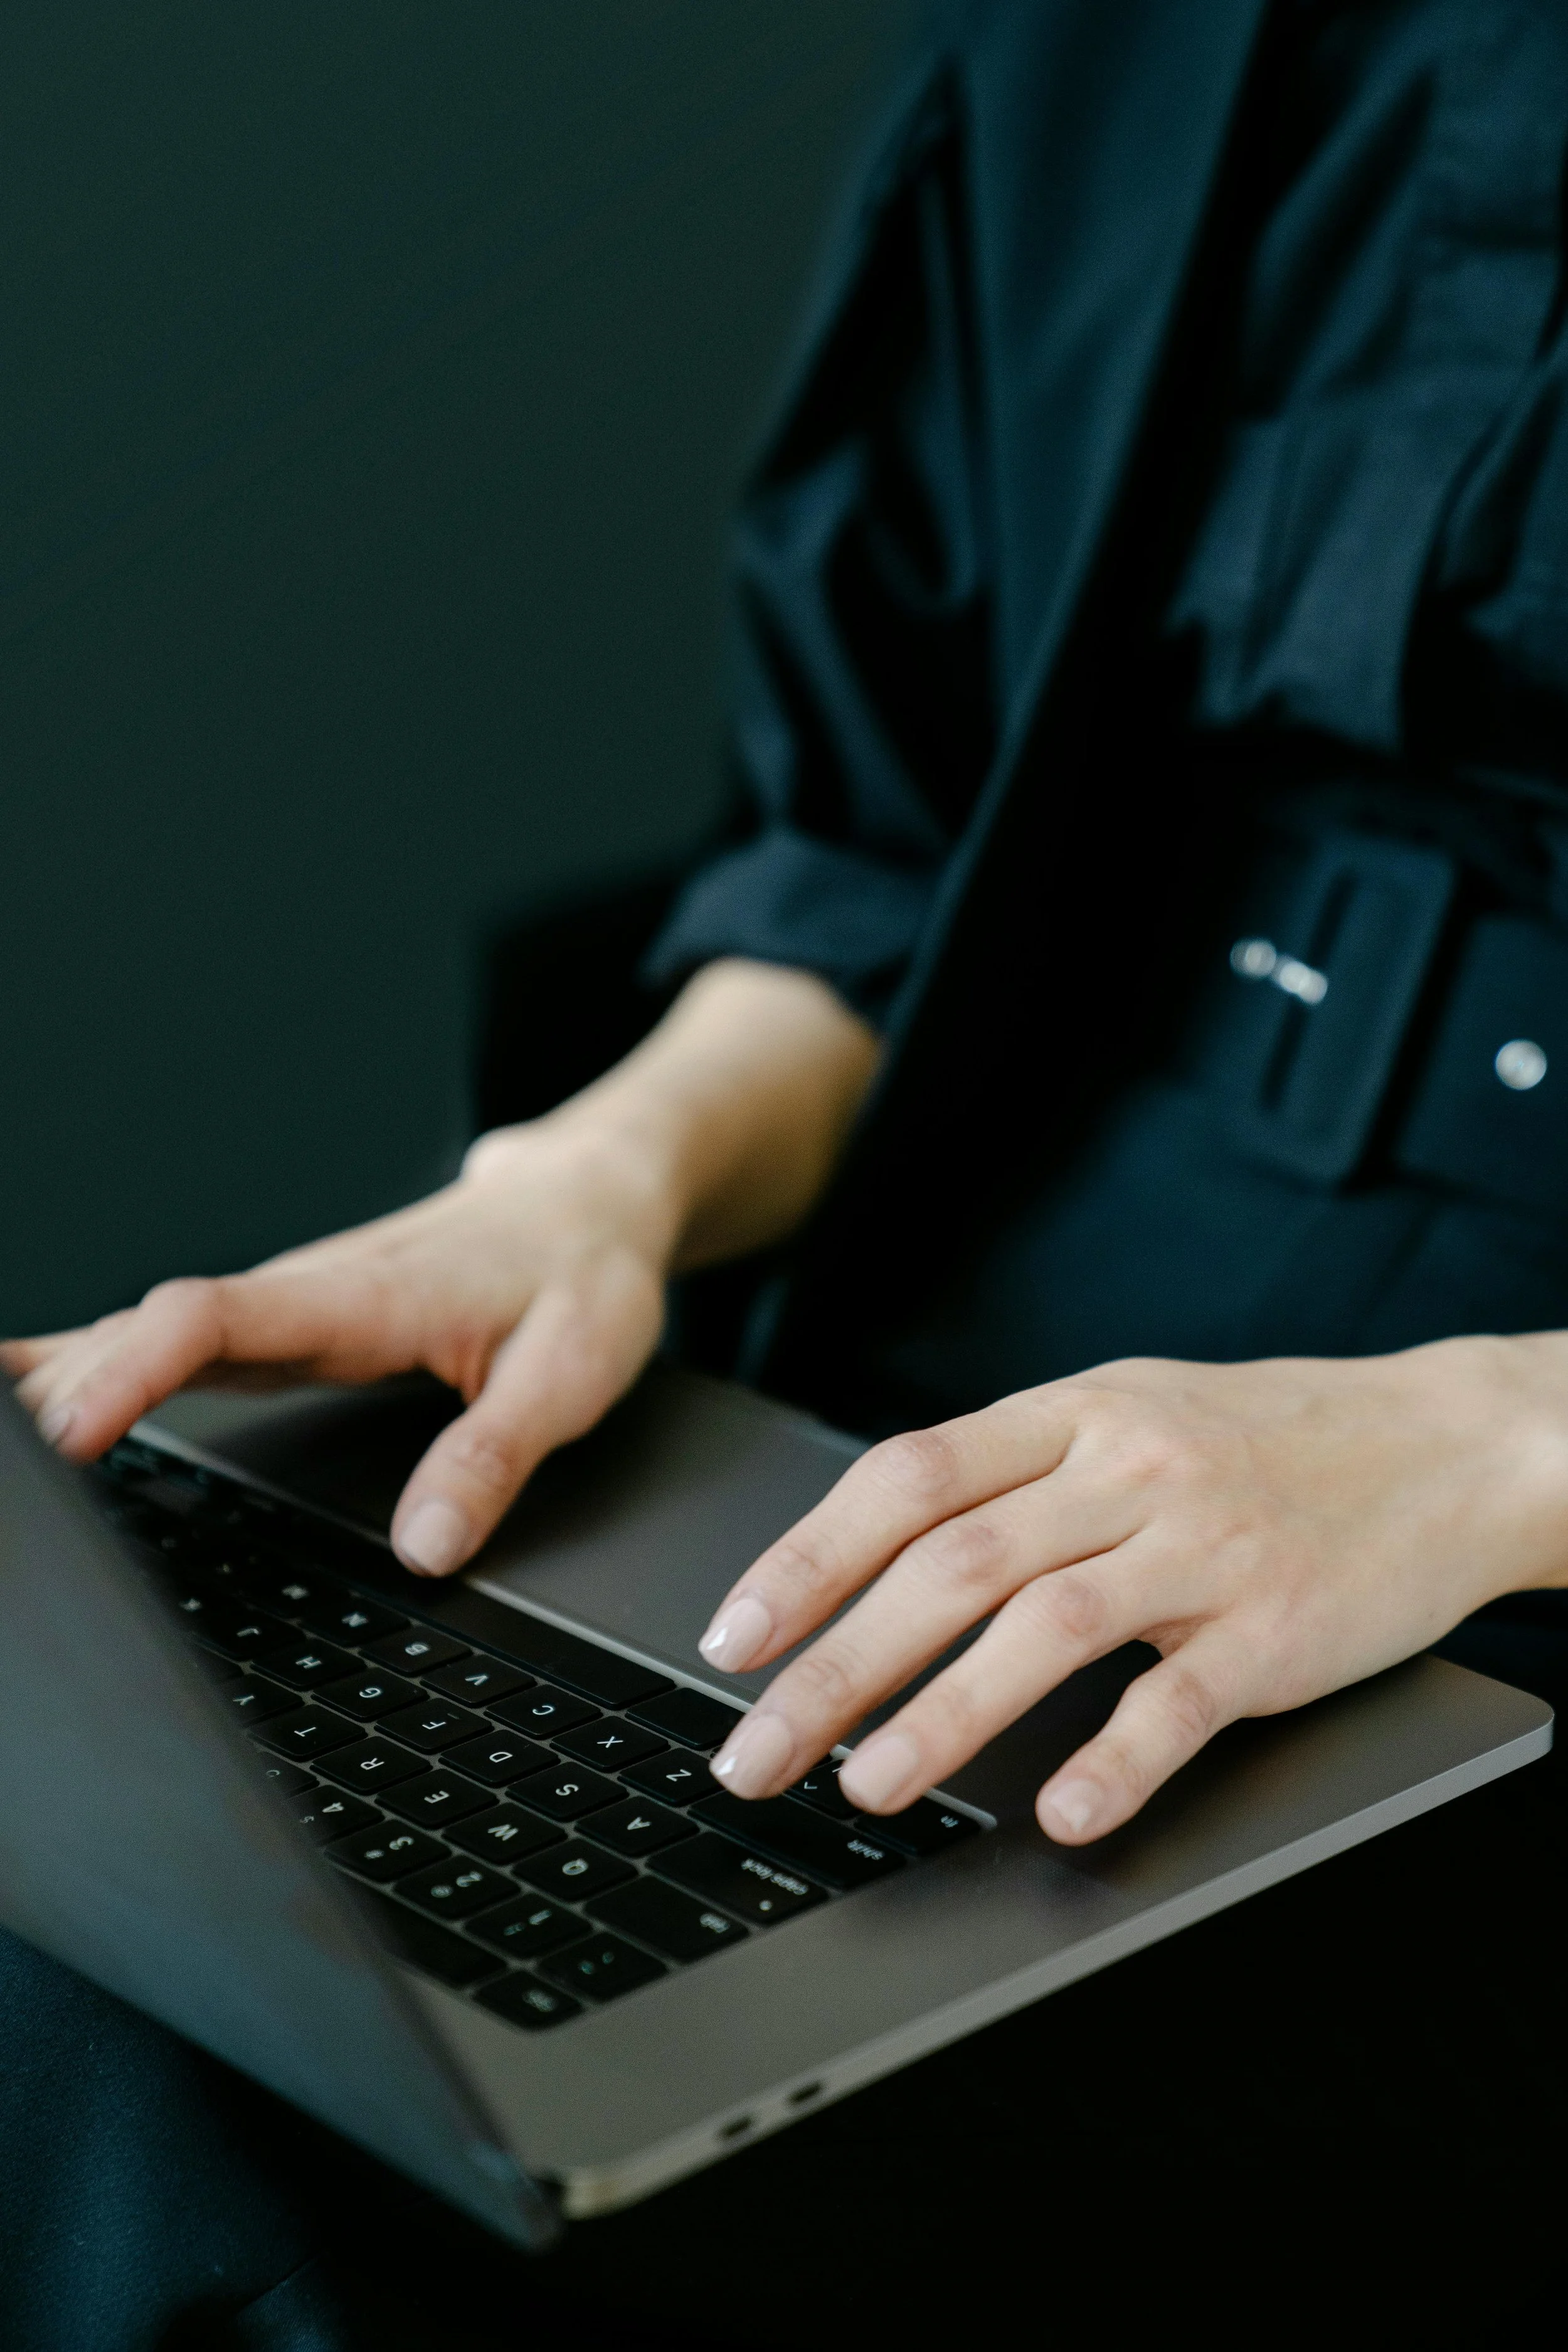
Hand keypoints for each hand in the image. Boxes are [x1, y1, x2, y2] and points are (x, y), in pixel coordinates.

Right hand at [2, 1115, 675, 1575]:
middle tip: (11, 1472)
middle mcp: (306, 1292)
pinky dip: (99, 1358)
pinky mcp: (288, 1321)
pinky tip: (35, 1385)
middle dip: (65, 1390)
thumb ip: (494, 1458)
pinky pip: (173, 1337)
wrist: (590, 1201)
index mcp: (361, 1297)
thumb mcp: (570, 1374)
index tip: (73, 1431)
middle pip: (150, 1331)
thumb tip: (424, 1548)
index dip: (132, 1373)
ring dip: (66, 1375)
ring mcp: (288, 1305)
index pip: (215, 1321)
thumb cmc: (583, 1272)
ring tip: (1, 1437)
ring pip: (148, 1332)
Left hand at [697, 1338, 1567, 1842]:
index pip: (906, 1479)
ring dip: (943, 1715)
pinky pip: (1181, 1699)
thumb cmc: (1268, 1437)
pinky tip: (1057, 1811)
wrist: (1447, 1443)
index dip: (807, 1560)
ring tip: (870, 1786)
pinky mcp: (1278, 1623)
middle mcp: (1126, 1470)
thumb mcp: (1130, 1411)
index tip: (734, 1639)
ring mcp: (1203, 1544)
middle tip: (757, 1750)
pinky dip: (1114, 1759)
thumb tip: (876, 1546)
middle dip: (835, 1665)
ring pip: (1047, 1626)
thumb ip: (1015, 1469)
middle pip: (950, 1564)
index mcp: (1073, 1416)